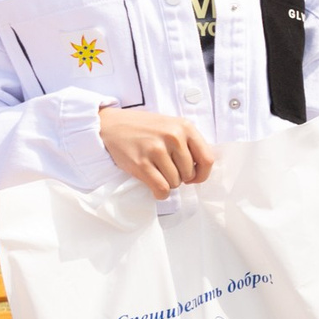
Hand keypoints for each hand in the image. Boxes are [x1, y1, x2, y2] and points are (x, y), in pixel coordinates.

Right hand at [99, 106, 214, 197]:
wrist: (111, 125)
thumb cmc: (143, 128)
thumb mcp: (171, 126)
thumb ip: (188, 143)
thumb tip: (202, 169)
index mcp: (185, 127)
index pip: (208, 159)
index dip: (202, 174)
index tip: (194, 177)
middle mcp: (173, 137)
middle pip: (190, 174)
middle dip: (180, 178)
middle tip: (167, 170)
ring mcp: (156, 150)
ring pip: (175, 183)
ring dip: (168, 183)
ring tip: (157, 172)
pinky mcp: (141, 163)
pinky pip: (161, 188)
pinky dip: (160, 193)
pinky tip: (155, 187)